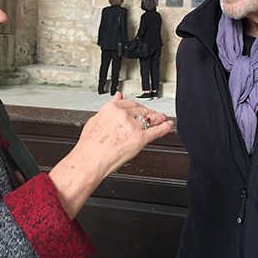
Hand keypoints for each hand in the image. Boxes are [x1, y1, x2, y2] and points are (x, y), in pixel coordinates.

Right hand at [49, 92, 172, 217]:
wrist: (90, 161)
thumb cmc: (90, 145)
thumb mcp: (95, 120)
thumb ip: (109, 106)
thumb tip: (117, 96)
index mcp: (111, 108)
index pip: (130, 103)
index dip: (137, 106)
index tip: (140, 108)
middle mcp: (123, 115)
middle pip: (142, 110)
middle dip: (149, 112)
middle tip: (153, 114)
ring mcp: (133, 126)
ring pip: (151, 118)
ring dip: (159, 118)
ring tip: (163, 118)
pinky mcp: (140, 138)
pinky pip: (157, 130)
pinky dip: (165, 127)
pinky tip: (168, 125)